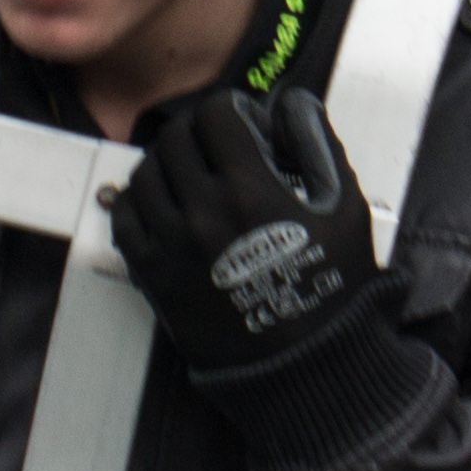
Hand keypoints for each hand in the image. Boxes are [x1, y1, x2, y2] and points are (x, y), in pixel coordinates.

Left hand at [115, 83, 381, 383]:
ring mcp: (170, 246)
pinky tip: (164, 205)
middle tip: (220, 151)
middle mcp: (202, 213)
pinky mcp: (153, 277)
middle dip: (198, 133)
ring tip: (193, 178)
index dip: (233, 110)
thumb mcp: (346, 208)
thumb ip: (316, 143)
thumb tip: (289, 103)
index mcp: (251, 190)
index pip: (215, 114)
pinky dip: (137, 201)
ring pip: (143, 173)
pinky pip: (124, 219)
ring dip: (167, 164)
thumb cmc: (333, 289)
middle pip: (174, 138)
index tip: (246, 127)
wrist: (306, 368)